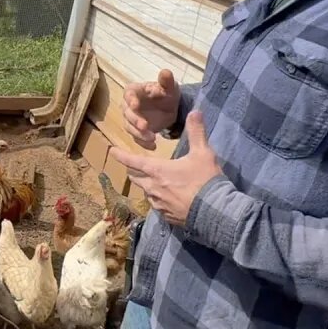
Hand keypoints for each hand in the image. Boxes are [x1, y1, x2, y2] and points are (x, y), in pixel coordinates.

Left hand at [109, 111, 221, 226]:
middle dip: (134, 170)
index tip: (112, 151)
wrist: (215, 212)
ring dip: (147, 185)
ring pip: (146, 192)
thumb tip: (195, 111)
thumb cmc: (206, 180)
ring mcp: (158, 204)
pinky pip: (157, 206)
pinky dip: (159, 199)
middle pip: (135, 177)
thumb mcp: (203, 153)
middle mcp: (153, 188)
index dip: (121, 155)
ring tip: (155, 181)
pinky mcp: (166, 217)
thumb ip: (197, 132)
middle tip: (135, 165)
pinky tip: (169, 199)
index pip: (134, 161)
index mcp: (157, 171)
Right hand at [121, 69, 180, 150]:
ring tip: (152, 138)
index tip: (135, 105)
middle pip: (127, 113)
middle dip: (135, 120)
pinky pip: (137, 138)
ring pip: (130, 127)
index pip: (129, 94)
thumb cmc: (167, 94)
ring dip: (139, 134)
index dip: (131, 100)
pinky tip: (153, 146)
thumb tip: (165, 72)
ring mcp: (131, 119)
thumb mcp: (170, 87)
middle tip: (144, 126)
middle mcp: (128, 105)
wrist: (170, 109)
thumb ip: (167, 81)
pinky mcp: (136, 131)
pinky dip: (143, 143)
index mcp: (134, 91)